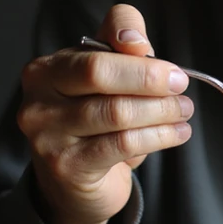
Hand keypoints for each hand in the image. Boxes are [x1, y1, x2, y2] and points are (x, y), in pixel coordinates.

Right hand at [17, 3, 192, 223]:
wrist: (73, 181)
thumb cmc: (95, 119)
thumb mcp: (108, 78)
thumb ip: (122, 47)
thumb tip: (136, 41)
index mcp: (47, 69)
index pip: (95, 50)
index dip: (137, 55)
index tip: (171, 70)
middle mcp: (39, 98)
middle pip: (99, 74)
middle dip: (149, 80)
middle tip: (181, 86)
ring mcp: (48, 134)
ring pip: (117, 112)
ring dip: (161, 111)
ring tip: (183, 111)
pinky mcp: (67, 165)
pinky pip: (123, 144)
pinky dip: (158, 136)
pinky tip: (177, 133)